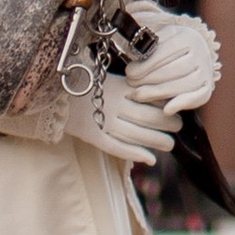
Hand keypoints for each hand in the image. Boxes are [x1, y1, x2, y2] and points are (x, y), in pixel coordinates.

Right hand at [58, 74, 177, 169]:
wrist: (56, 96)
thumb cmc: (86, 83)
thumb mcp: (108, 76)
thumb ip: (130, 83)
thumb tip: (158, 87)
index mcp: (117, 86)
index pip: (148, 98)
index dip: (165, 106)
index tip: (175, 108)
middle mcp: (111, 104)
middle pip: (146, 117)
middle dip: (167, 123)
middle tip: (178, 126)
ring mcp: (102, 121)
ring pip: (136, 134)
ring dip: (157, 141)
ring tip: (169, 144)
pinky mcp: (93, 136)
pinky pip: (117, 148)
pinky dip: (135, 154)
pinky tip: (150, 159)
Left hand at [118, 9, 221, 115]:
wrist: (191, 52)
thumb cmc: (165, 44)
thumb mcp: (156, 32)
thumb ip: (143, 34)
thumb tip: (128, 30)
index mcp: (187, 36)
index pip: (165, 52)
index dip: (145, 64)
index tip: (129, 72)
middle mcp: (201, 53)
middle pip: (174, 70)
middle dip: (149, 78)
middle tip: (130, 83)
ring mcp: (206, 71)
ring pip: (183, 85)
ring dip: (158, 92)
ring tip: (138, 95)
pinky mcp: (207, 87)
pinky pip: (197, 98)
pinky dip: (182, 104)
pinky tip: (166, 110)